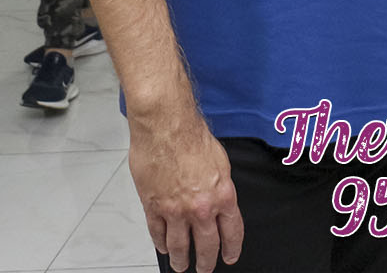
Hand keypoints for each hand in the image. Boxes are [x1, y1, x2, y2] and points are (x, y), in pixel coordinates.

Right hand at [127, 110, 243, 272]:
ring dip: (181, 259)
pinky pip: (157, 232)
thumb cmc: (192, 137)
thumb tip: (218, 200)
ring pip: (179, 246)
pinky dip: (160, 242)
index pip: (232, 232)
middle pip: (206, 246)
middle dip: (206, 262)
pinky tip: (163, 246)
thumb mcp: (221, 163)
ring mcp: (176, 211)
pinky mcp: (154, 207)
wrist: (166, 127)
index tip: (230, 257)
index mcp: (222, 196)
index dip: (231, 249)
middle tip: (204, 269)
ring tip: (181, 265)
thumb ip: (220, 187)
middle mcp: (201, 208)